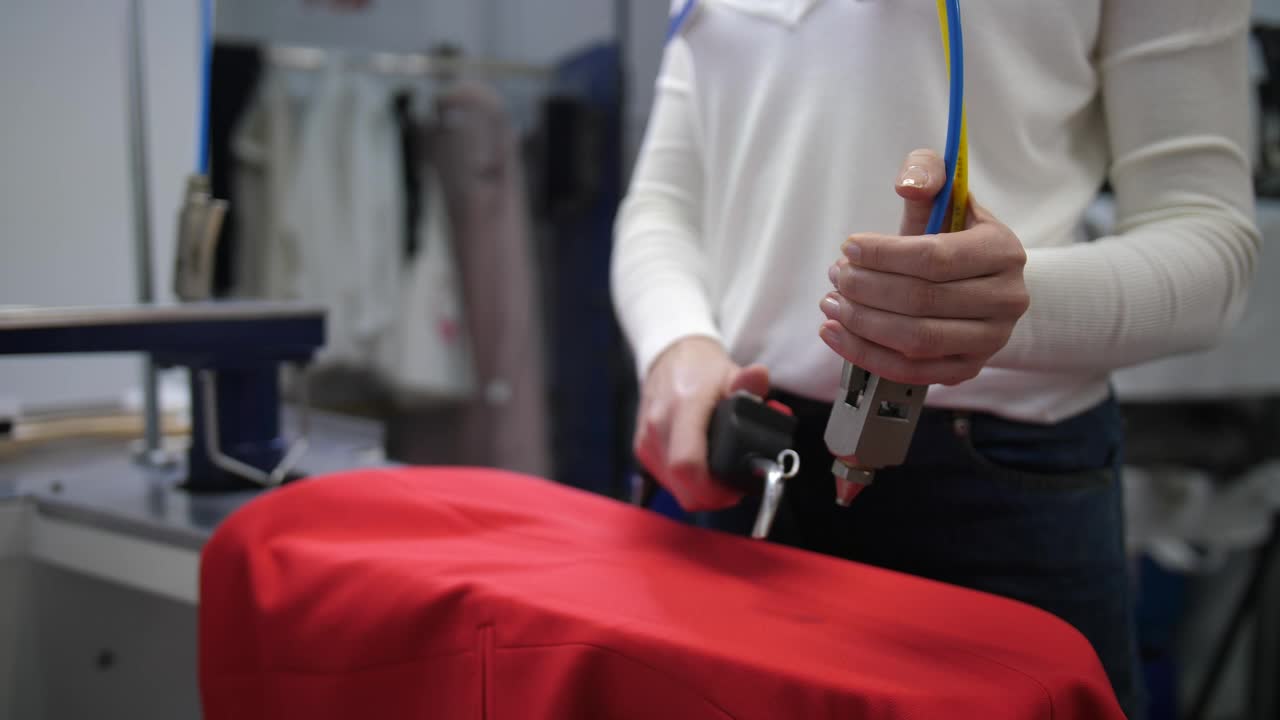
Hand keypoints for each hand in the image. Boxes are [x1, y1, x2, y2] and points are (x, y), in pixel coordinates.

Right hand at [633, 337, 769, 510]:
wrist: (668, 359)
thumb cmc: (702, 370)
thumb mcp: (729, 372)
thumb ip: (747, 381)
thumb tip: (759, 376)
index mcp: (683, 406)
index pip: (687, 464)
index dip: (712, 489)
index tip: (734, 491)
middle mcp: (658, 426)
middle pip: (682, 487)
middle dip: (711, 497)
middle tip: (733, 488)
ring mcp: (646, 440)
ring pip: (674, 490)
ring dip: (699, 492)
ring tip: (719, 475)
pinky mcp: (641, 449)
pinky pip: (666, 481)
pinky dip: (685, 484)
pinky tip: (701, 468)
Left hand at [819, 149, 1029, 385]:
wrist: (980, 281)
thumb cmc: (953, 234)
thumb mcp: (946, 194)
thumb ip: (926, 173)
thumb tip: (907, 184)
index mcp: (1003, 251)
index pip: (936, 257)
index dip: (884, 254)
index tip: (848, 246)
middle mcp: (1006, 300)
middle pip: (922, 301)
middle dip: (867, 288)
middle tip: (836, 275)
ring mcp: (990, 340)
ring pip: (915, 340)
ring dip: (862, 323)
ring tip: (831, 303)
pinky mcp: (968, 369)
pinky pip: (910, 371)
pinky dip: (866, 354)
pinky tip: (834, 334)